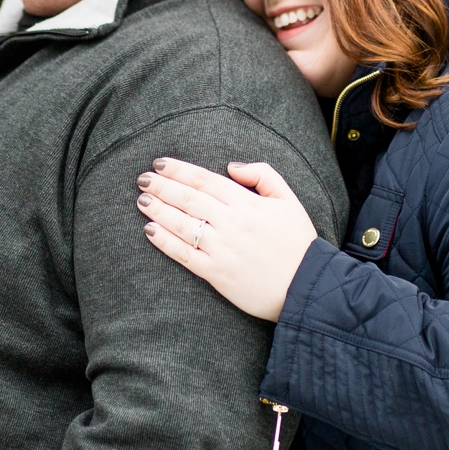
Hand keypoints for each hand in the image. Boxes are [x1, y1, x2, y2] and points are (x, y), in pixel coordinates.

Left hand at [137, 158, 318, 321]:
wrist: (306, 286)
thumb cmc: (298, 242)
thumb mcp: (289, 199)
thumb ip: (263, 174)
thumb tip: (231, 166)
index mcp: (247, 204)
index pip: (205, 180)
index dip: (180, 170)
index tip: (160, 163)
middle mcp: (231, 224)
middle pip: (189, 199)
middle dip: (162, 186)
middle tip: (142, 179)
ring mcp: (222, 249)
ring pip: (183, 224)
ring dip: (159, 210)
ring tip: (142, 200)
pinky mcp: (216, 274)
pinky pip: (184, 255)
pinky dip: (165, 242)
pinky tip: (150, 231)